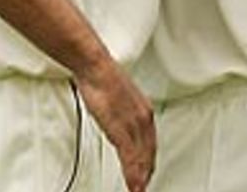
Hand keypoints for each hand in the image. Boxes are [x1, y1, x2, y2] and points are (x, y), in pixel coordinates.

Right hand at [77, 59, 154, 191]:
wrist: (96, 68)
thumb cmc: (103, 80)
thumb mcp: (118, 99)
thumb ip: (122, 113)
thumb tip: (118, 120)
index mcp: (144, 110)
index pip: (150, 142)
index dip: (149, 160)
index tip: (147, 172)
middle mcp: (144, 118)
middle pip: (149, 152)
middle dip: (147, 172)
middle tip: (144, 187)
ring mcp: (134, 125)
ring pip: (142, 158)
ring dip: (141, 178)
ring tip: (138, 191)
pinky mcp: (122, 129)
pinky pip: (130, 158)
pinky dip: (132, 174)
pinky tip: (133, 185)